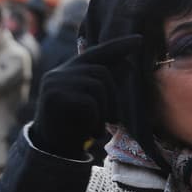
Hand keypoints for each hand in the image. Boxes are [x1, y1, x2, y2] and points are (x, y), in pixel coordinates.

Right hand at [28, 34, 142, 155]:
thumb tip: (128, 65)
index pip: (96, 52)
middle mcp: (59, 72)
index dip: (118, 46)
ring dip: (105, 111)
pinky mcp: (54, 96)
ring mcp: (54, 83)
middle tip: (115, 120)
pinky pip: (89, 102)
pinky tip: (91, 132)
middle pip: (101, 72)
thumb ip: (105, 84)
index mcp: (68, 71)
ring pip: (97, 86)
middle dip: (113, 97)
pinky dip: (96, 119)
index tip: (139, 40)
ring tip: (100, 129)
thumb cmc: (74, 127)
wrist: (52, 151)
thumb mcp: (93, 102)